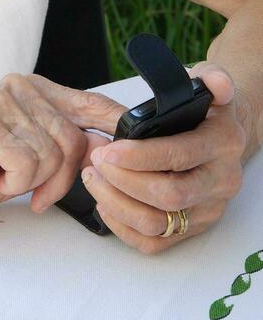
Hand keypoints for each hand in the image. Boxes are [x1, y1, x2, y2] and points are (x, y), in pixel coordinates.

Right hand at [0, 72, 127, 222]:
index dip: (118, 121)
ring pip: (51, 155)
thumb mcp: (40, 155)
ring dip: (34, 182)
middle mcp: (19, 87)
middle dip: (60, 176)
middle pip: (72, 139)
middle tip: (35, 187)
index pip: (89, 102)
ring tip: (8, 177)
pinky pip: (25, 164)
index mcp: (37, 88)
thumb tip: (116, 147)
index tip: (144, 136)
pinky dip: (14, 183)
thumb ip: (73, 144)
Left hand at [80, 63, 247, 253]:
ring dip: (116, 203)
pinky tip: (105, 203)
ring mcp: (208, 209)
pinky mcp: (192, 228)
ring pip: (157, 223)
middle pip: (168, 195)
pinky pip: (155, 243)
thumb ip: (211, 77)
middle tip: (96, 161)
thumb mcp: (210, 81)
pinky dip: (123, 227)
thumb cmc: (208, 109)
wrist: (226, 134)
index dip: (140, 156)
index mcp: (223, 144)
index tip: (108, 150)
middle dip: (122, 180)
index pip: (180, 156)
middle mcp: (220, 181)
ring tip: (93, 178)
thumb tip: (216, 84)